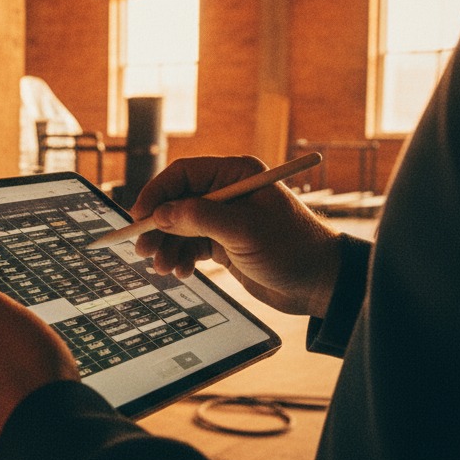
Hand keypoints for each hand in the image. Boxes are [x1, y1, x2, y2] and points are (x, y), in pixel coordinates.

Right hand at [128, 155, 342, 316]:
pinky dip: (182, 258)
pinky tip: (182, 272)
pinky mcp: (225, 244)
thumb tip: (160, 214)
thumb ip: (200, 219)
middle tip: (143, 249)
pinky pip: (191, 246)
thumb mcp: (245, 231)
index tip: (139, 217)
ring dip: (168, 247)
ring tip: (164, 268)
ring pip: (180, 228)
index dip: (157, 193)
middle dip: (158, 227)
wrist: (321, 285)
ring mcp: (225, 219)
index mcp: (236, 175)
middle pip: (176, 202)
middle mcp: (228, 193)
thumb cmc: (293, 249)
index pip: (183, 174)